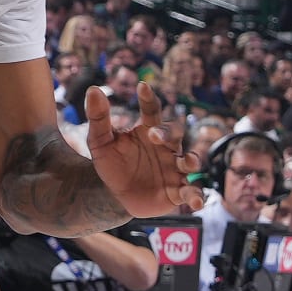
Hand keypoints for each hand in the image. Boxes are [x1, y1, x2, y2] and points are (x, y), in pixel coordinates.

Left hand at [83, 82, 199, 218]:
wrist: (113, 195)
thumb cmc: (110, 163)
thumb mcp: (99, 141)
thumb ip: (98, 117)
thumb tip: (93, 89)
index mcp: (148, 130)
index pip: (152, 111)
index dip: (148, 99)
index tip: (141, 87)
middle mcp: (166, 147)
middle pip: (175, 133)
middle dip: (167, 133)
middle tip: (154, 135)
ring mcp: (174, 169)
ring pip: (191, 161)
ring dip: (193, 161)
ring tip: (189, 162)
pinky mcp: (177, 191)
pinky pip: (192, 192)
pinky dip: (197, 196)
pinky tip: (197, 203)